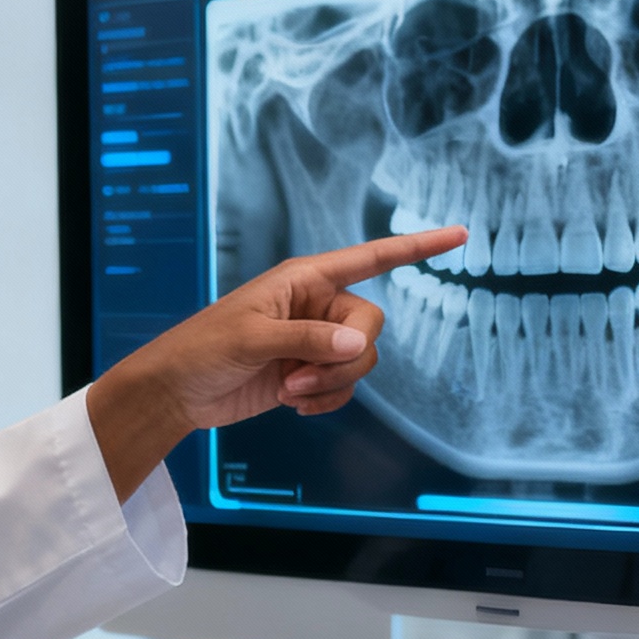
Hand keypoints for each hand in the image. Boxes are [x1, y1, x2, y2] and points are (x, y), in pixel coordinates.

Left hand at [84, 228, 467, 499]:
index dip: (416, 246)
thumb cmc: (203, 349)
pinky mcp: (309, 373)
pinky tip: (294, 404)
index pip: (372, 257)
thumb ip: (309, 339)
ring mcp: (315, 340)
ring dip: (332, 383)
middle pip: (372, 325)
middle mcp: (317, 305)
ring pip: (362, 360)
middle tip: (298, 376)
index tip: (460, 234)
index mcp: (304, 279)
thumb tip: (361, 343)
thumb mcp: (252, 339)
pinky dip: (327, 399)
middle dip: (345, 358)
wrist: (178, 392)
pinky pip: (346, 386)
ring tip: (289, 391)